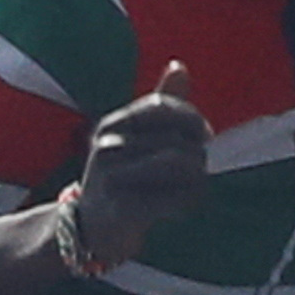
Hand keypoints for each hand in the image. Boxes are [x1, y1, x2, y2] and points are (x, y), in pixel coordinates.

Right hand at [67, 67, 209, 273]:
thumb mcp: (134, 138)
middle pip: (177, 140)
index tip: (204, 136)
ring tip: (192, 188)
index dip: (191, 118)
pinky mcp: (123, 210)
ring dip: (197, 179)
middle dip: (197, 156)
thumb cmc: (121, 177)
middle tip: (196, 171)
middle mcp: (106, 148)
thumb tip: (179, 65)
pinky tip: (183, 207)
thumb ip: (159, 106)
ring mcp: (112, 179)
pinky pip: (175, 198)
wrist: (90, 229)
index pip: (162, 106)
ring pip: (180, 166)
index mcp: (111, 125)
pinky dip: (189, 202)